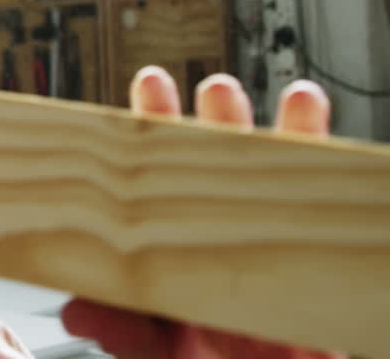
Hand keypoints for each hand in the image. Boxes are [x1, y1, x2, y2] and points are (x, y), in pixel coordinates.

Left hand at [60, 67, 345, 358]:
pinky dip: (339, 178)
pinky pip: (333, 219)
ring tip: (300, 101)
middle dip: (224, 120)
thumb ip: (121, 326)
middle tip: (219, 88)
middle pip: (226, 164)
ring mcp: (273, 242)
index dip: (156, 128)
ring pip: (284, 178)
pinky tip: (337, 151)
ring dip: (294, 136)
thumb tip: (78, 308)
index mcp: (177, 240)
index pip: (162, 174)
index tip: (153, 84)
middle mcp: (226, 230)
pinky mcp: (320, 266)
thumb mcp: (158, 348)